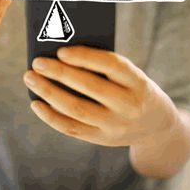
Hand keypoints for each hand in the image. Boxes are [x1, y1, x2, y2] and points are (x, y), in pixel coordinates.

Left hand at [23, 45, 179, 147]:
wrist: (158, 126)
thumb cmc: (134, 89)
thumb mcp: (132, 76)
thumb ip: (104, 66)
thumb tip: (60, 55)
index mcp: (138, 82)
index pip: (111, 65)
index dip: (85, 57)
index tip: (61, 50)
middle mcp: (128, 105)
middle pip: (89, 87)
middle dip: (59, 73)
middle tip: (37, 62)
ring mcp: (115, 126)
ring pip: (76, 109)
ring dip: (49, 93)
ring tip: (31, 79)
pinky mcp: (103, 139)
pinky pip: (72, 128)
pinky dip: (50, 116)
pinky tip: (36, 103)